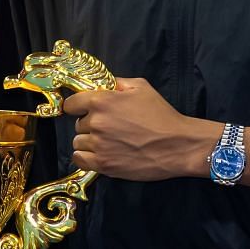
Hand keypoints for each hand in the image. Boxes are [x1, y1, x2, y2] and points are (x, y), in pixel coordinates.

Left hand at [63, 78, 218, 181]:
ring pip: (78, 143)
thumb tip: (102, 84)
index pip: (71, 103)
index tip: (83, 110)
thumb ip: (117, 83)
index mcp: (102, 101)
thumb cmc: (162, 115)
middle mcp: (97, 123)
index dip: (77, 106)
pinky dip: (85, 157)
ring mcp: (99, 145)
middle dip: (90, 125)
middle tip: (109, 127)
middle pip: (78, 124)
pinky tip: (98, 154)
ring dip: (88, 142)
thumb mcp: (141, 88)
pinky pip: (79, 160)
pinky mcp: (104, 165)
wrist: (178, 145)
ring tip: (106, 142)